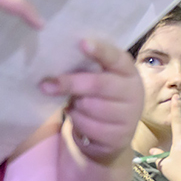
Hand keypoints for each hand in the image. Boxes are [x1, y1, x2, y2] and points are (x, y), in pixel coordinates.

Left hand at [37, 39, 142, 165]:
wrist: (113, 134)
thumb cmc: (100, 97)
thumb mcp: (98, 78)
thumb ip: (86, 67)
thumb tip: (54, 60)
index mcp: (128, 72)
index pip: (116, 58)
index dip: (100, 51)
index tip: (81, 43)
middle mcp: (134, 93)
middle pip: (99, 84)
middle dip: (70, 83)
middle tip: (46, 85)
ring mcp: (130, 116)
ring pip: (90, 107)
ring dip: (75, 106)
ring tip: (74, 105)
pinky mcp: (120, 137)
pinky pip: (89, 127)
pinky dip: (77, 122)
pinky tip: (79, 119)